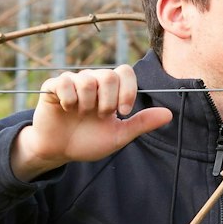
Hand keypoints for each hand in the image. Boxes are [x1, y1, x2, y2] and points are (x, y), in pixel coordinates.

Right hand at [11, 65, 173, 180]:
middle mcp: (93, 81)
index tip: (123, 112)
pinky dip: (69, 99)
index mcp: (110, 90)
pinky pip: (65, 82)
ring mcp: (73, 82)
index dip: (127, 90)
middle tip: (100, 116)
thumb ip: (141, 123)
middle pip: (108, 76)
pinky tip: (67, 109)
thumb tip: (169, 114)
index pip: (124, 72)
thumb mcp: (119, 135)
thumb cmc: (88, 142)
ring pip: (87, 80)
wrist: (59, 151)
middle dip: (107, 101)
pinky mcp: (53, 86)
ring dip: (87, 103)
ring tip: (82, 115)